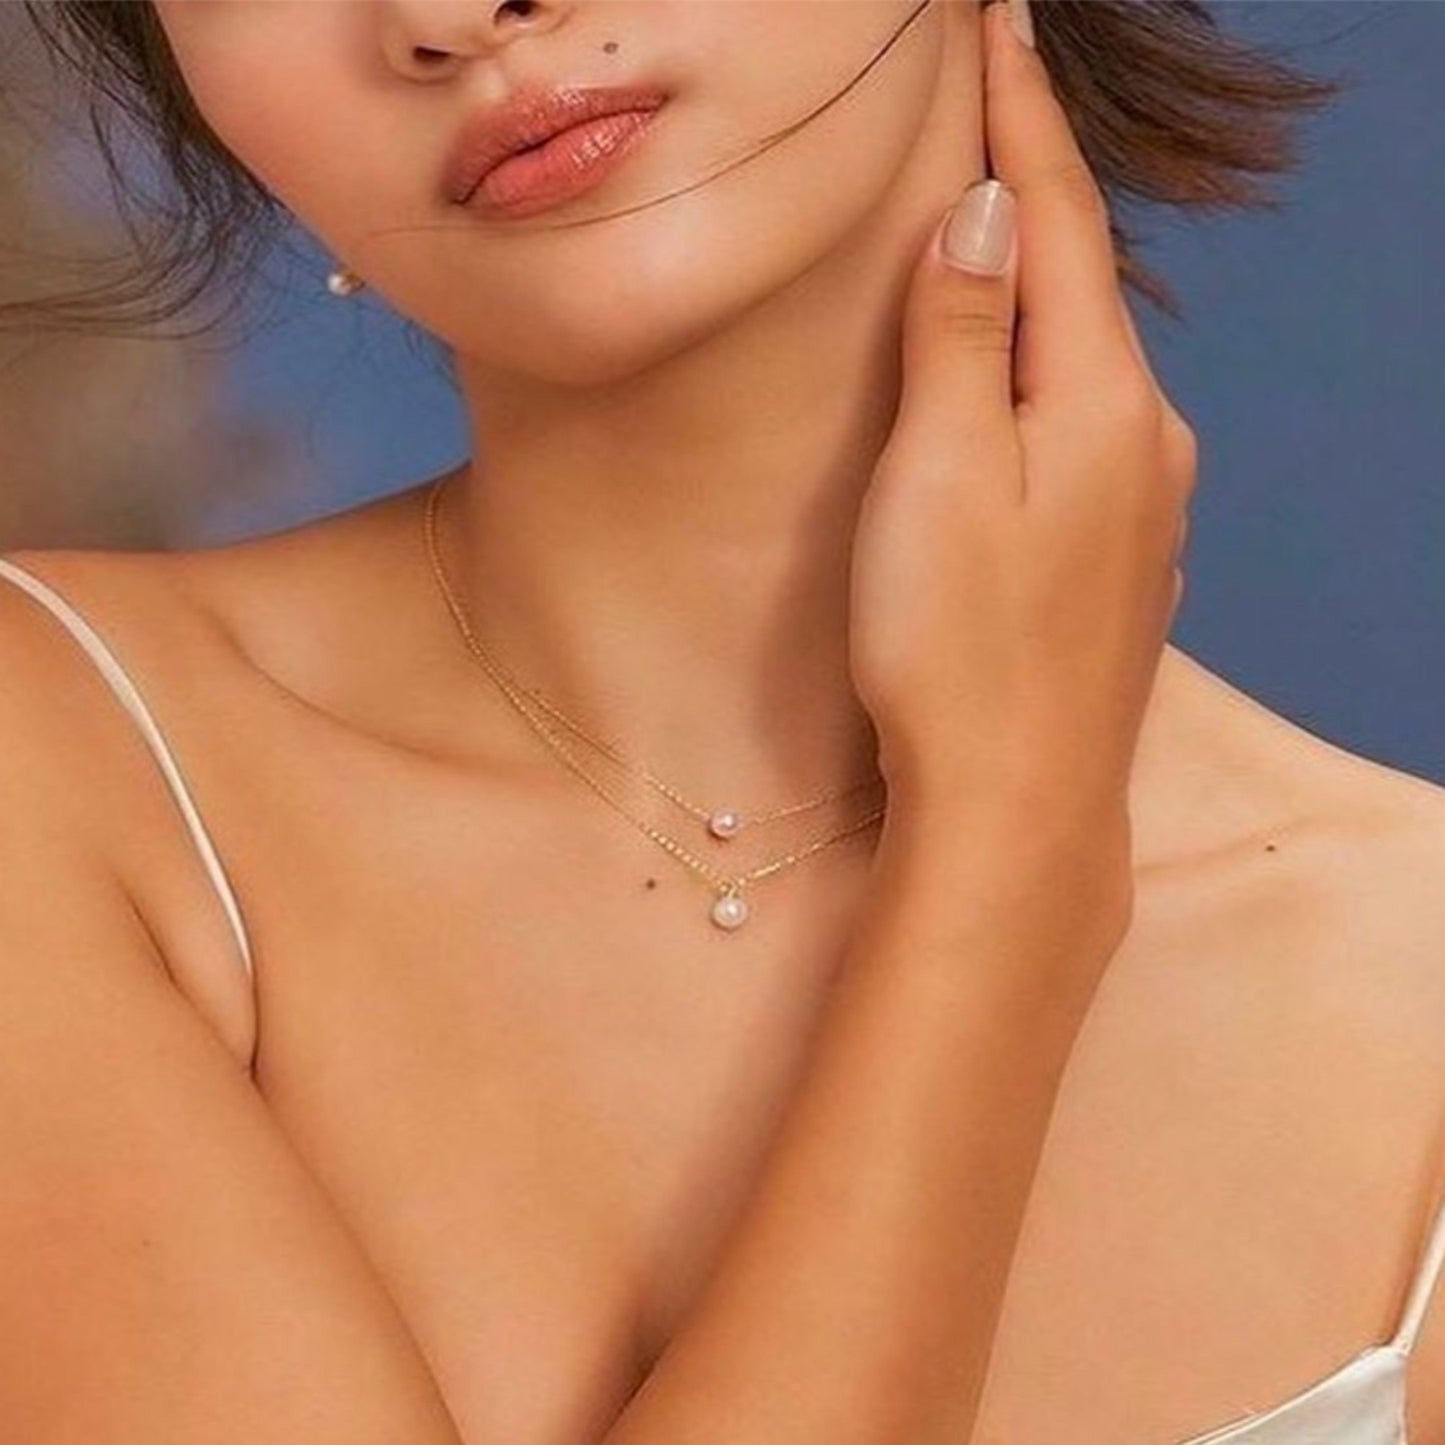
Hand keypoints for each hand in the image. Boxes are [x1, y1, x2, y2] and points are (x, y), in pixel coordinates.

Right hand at [849, 0, 1195, 843]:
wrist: (1018, 805)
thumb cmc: (958, 648)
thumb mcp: (938, 475)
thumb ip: (962, 339)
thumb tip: (990, 219)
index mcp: (1102, 403)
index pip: (1062, 223)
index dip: (1024, 116)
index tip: (999, 21)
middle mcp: (1146, 444)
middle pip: (1086, 285)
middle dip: (1038, 191)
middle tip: (990, 108)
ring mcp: (1142, 510)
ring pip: (1087, 364)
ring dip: (1042, 292)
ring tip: (996, 240)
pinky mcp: (1116, 564)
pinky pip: (1085, 434)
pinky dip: (1046, 383)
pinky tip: (1018, 394)